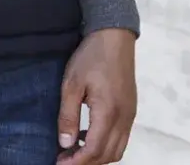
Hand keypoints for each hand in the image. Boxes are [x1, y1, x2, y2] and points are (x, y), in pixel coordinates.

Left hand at [57, 29, 136, 163]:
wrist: (115, 36)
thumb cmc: (91, 56)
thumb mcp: (72, 83)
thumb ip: (68, 115)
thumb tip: (65, 144)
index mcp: (109, 112)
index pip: (94, 150)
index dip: (76, 162)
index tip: (58, 163)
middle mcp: (124, 119)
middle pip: (108, 155)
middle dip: (86, 163)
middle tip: (64, 159)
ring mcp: (130, 115)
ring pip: (117, 150)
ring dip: (97, 156)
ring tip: (74, 150)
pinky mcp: (130, 109)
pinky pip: (121, 138)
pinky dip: (106, 145)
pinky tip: (88, 135)